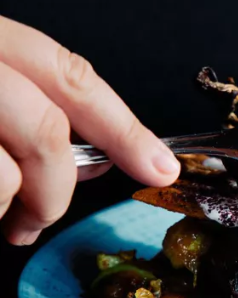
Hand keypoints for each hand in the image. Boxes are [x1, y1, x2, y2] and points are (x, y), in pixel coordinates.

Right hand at [0, 15, 180, 244]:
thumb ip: (41, 114)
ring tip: (3, 221)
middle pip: (46, 129)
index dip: (125, 129)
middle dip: (58, 187)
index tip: (162, 168)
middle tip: (41, 220)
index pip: (71, 76)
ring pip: (6, 174)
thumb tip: (95, 162)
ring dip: (13, 209)